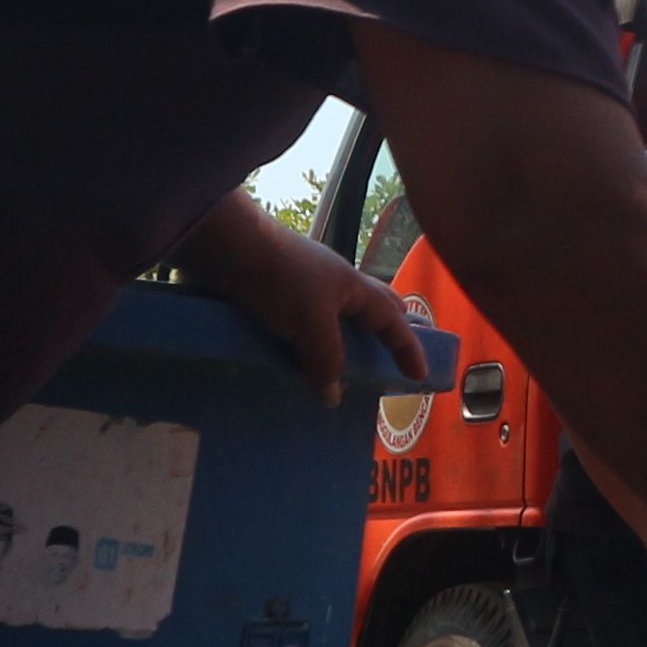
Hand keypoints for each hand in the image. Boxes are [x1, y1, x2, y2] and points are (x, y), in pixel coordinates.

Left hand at [174, 189, 423, 405]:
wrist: (226, 248)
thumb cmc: (281, 278)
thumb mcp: (311, 322)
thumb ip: (327, 359)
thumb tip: (334, 397)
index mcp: (352, 287)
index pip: (392, 319)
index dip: (408, 346)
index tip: (420, 375)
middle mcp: (332, 286)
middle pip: (370, 308)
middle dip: (384, 331)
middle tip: (388, 356)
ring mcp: (302, 290)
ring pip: (332, 320)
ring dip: (339, 343)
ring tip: (337, 373)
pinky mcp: (272, 297)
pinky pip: (298, 328)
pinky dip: (303, 347)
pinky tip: (293, 366)